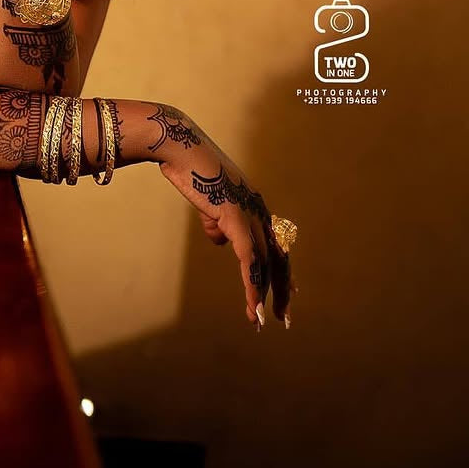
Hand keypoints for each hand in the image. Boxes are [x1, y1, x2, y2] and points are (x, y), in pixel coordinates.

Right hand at [153, 107, 295, 329]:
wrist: (179, 147)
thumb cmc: (189, 168)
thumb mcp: (207, 201)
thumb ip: (217, 221)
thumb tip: (221, 238)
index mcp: (254, 205)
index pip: (275, 245)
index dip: (281, 272)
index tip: (288, 295)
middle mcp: (258, 211)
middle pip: (277, 258)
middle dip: (281, 291)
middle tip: (284, 318)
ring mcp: (249, 214)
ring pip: (264, 265)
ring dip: (263, 296)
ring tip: (260, 320)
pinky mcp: (235, 218)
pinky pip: (249, 261)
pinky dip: (252, 285)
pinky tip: (251, 305)